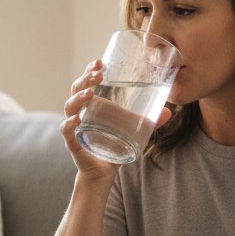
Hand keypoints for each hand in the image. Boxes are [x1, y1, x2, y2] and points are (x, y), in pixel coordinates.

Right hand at [60, 60, 171, 178]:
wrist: (103, 174)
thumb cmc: (115, 147)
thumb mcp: (133, 131)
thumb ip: (150, 121)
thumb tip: (168, 111)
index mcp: (92, 105)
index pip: (86, 82)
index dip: (89, 70)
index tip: (99, 61)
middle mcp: (80, 113)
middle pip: (76, 90)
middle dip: (85, 79)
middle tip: (98, 74)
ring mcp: (75, 127)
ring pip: (69, 107)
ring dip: (78, 98)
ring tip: (90, 93)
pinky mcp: (73, 143)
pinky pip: (66, 131)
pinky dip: (69, 124)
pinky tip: (76, 119)